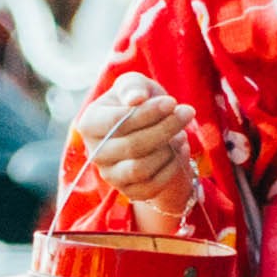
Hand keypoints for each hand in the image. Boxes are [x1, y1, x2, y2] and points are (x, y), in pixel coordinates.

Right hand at [69, 77, 208, 227]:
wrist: (150, 129)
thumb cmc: (139, 102)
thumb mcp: (135, 85)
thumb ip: (132, 86)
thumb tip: (136, 98)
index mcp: (89, 123)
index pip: (116, 122)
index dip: (147, 113)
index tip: (172, 102)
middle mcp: (95, 152)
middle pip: (132, 146)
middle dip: (165, 128)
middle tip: (187, 112)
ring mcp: (110, 175)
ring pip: (141, 168)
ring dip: (168, 150)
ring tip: (181, 132)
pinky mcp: (129, 191)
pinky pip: (152, 187)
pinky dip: (172, 168)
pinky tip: (180, 149)